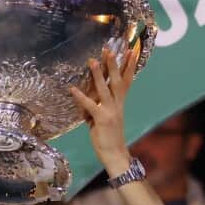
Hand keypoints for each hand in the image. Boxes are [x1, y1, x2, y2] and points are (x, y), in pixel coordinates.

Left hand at [69, 47, 137, 171]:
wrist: (115, 154)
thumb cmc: (109, 137)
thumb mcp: (104, 118)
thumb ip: (97, 107)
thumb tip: (86, 100)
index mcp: (120, 103)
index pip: (126, 81)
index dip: (129, 66)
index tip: (131, 51)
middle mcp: (118, 105)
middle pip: (118, 81)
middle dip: (114, 65)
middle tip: (110, 50)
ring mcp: (110, 112)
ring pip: (105, 90)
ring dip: (99, 75)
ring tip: (93, 61)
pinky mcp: (102, 120)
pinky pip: (90, 106)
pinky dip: (81, 97)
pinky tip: (73, 89)